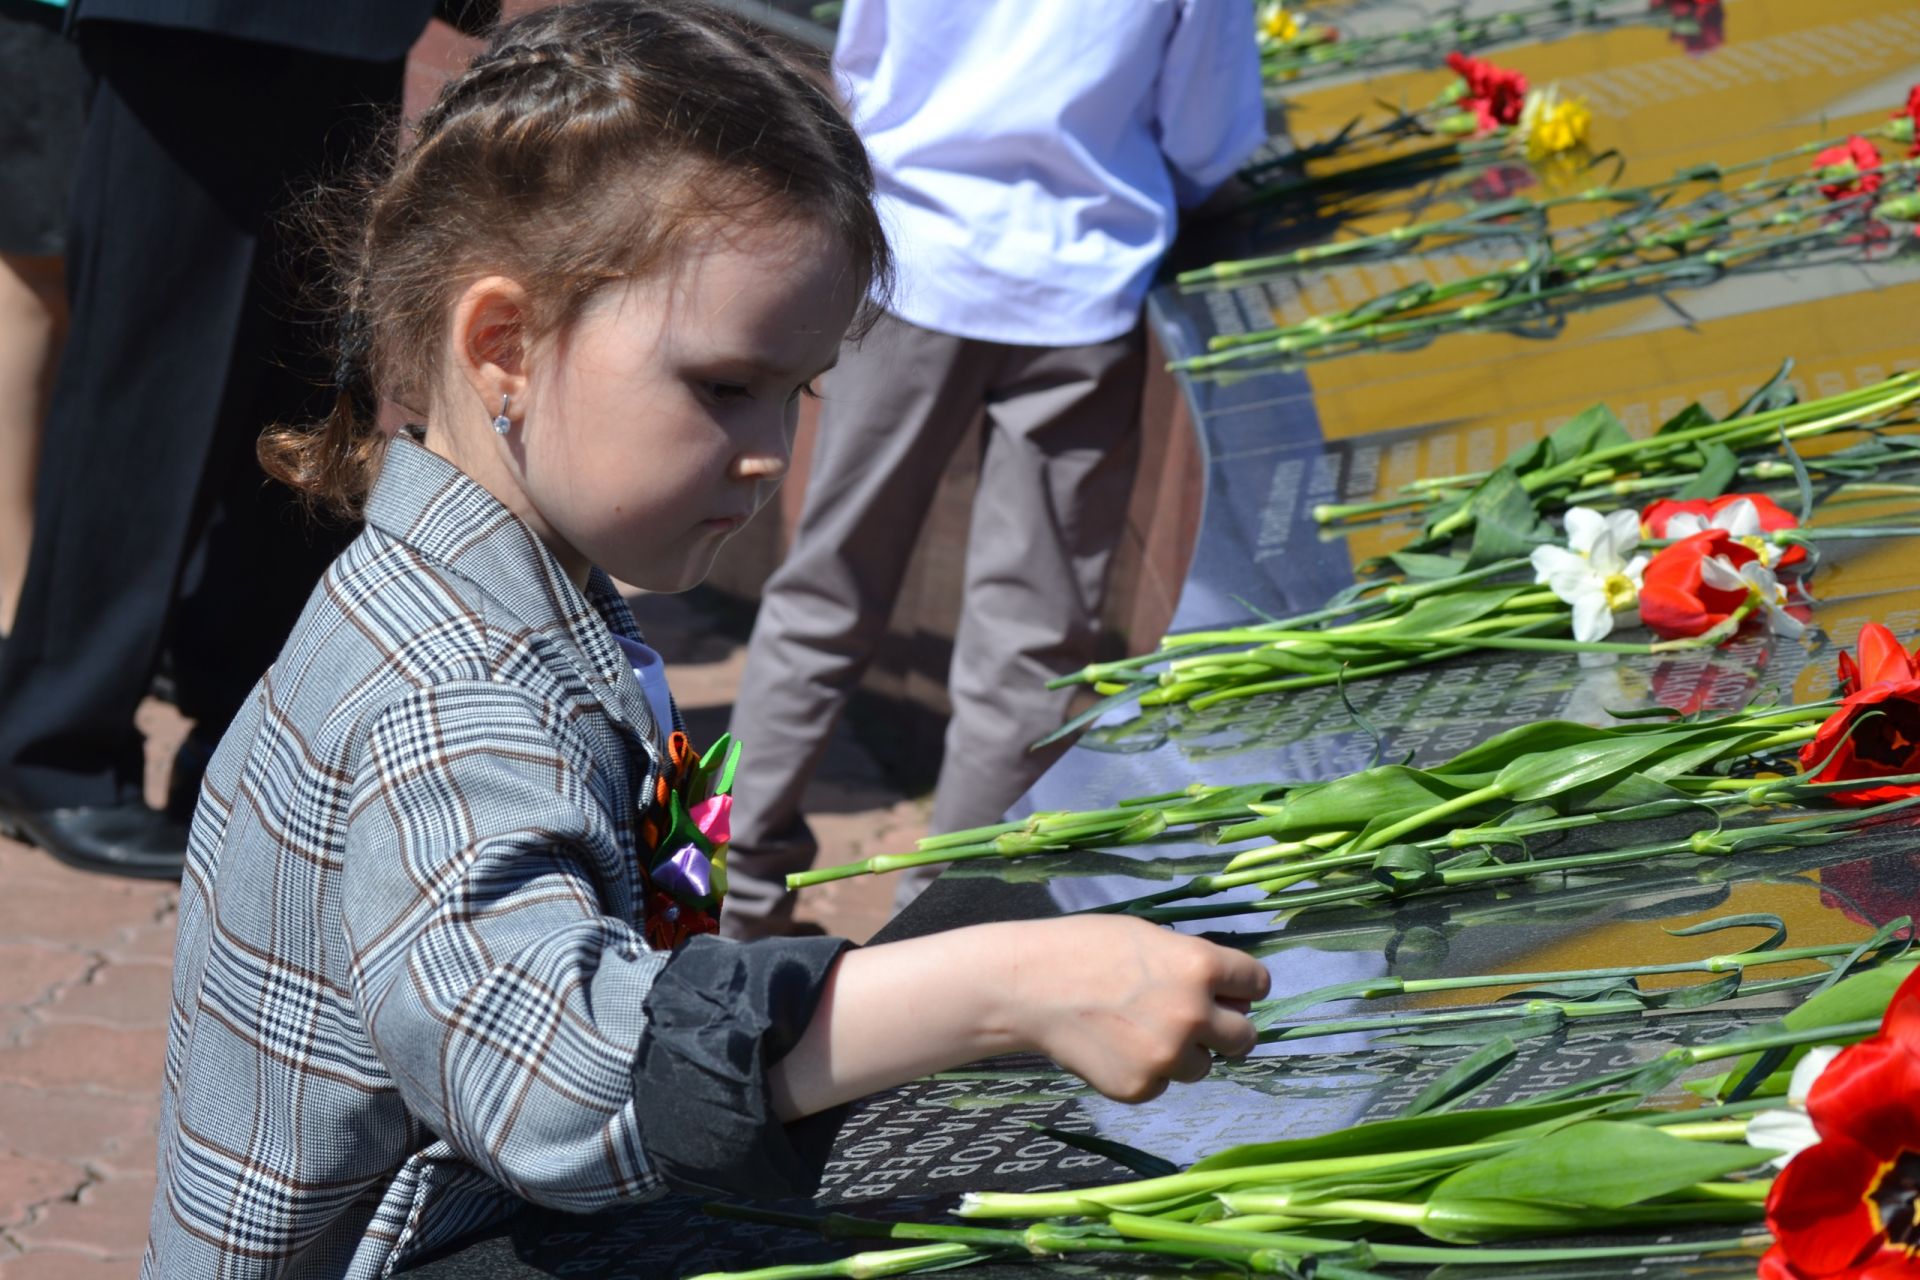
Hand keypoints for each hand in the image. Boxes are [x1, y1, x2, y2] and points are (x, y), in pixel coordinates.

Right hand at [767, 915, 1267, 1119]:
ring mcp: (1168, 1056)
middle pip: (1246, 1037)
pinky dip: (1147, 1071)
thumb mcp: (1149, 938)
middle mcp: (1193, 1014)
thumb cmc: (1085, 948)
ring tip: (1140, 1031)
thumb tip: (1228, 993)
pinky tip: (1116, 1047)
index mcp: (1200, 966)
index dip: (1242, 988)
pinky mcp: (1142, 1087)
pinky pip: (1163, 1084)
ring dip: (1184, 1054)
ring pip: (1204, 1066)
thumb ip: (1193, 964)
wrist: (1027, 986)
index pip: (1258, 984)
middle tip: (1194, 1021)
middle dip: (1226, 1030)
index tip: (1230, 992)